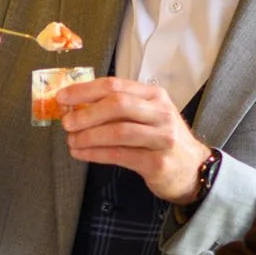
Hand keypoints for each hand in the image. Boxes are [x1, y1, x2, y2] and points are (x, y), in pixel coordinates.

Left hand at [58, 76, 211, 203]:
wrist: (193, 169)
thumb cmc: (162, 139)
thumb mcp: (147, 115)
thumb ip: (119, 108)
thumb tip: (77, 106)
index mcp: (154, 96)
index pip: (115, 85)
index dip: (84, 90)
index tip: (62, 97)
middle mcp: (161, 113)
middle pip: (117, 105)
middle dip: (86, 113)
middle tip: (67, 123)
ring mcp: (162, 138)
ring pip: (118, 131)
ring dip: (89, 136)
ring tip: (72, 141)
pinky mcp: (158, 162)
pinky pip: (121, 155)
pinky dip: (96, 154)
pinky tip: (82, 153)